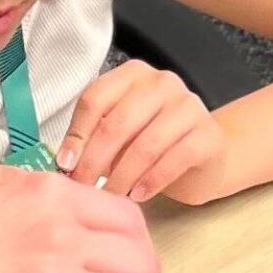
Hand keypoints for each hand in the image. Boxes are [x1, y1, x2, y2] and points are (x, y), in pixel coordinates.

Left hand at [59, 63, 224, 201]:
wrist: (205, 154)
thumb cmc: (153, 143)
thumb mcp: (119, 136)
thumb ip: (94, 140)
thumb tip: (66, 163)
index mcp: (132, 76)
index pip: (96, 98)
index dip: (76, 134)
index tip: (65, 164)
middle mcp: (162, 83)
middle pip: (118, 123)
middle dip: (94, 161)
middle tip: (83, 187)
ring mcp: (188, 105)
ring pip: (145, 145)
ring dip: (122, 176)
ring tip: (110, 196)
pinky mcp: (207, 134)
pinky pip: (174, 159)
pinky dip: (151, 181)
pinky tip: (138, 195)